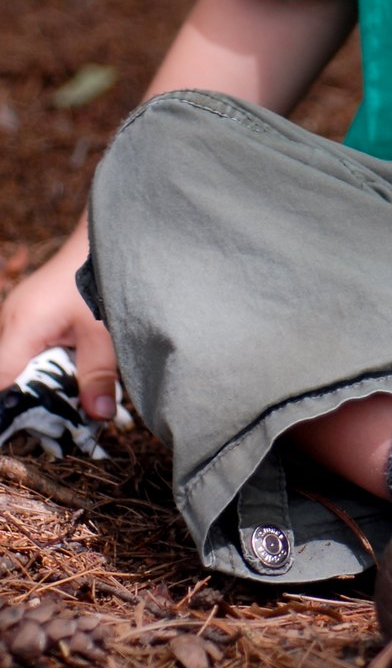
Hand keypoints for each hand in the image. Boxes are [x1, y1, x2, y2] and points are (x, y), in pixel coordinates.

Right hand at [0, 232, 117, 419]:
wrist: (106, 235)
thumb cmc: (100, 276)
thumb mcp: (105, 331)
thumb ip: (99, 374)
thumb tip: (97, 416)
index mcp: (21, 328)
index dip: (4, 411)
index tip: (15, 431)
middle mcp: (9, 322)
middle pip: (2, 375)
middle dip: (20, 401)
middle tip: (48, 424)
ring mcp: (15, 315)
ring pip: (11, 361)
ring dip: (31, 382)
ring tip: (58, 401)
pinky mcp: (27, 312)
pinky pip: (20, 347)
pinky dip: (35, 364)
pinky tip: (61, 372)